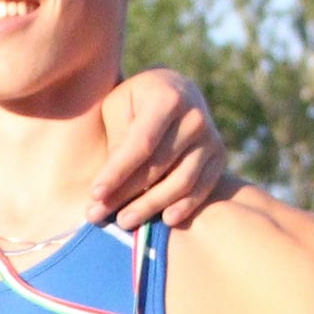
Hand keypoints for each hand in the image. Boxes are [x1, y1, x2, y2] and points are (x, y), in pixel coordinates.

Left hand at [87, 67, 234, 230]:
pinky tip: (165, 220)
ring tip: (123, 222)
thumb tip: (104, 191)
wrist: (175, 91)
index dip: (117, 172)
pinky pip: (202, 188)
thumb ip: (116, 143)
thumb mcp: (118, 109)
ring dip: (150, 206)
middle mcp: (194, 117)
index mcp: (167, 97)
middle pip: (158, 167)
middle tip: (97, 215)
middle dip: (125, 194)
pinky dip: (185, 206)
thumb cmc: (136, 103)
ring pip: (180, 182)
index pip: (140, 144)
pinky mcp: (218, 157)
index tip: (95, 194)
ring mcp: (210, 138)